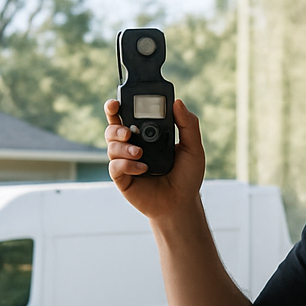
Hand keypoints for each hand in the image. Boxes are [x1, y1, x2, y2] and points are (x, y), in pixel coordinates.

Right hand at [103, 98, 205, 218]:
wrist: (182, 203)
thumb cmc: (186, 176)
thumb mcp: (193, 148)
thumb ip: (188, 125)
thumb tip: (178, 102)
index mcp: (147, 134)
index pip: (128, 115)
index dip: (117, 106)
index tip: (116, 102)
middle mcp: (133, 146)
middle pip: (112, 127)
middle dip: (114, 124)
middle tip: (127, 131)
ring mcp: (126, 162)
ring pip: (111, 146)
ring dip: (123, 147)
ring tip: (139, 152)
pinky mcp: (123, 178)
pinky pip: (115, 166)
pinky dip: (127, 165)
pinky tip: (143, 168)